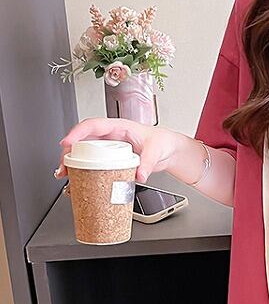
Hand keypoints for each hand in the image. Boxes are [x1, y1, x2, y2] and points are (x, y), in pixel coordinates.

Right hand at [56, 117, 179, 182]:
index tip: (67, 143)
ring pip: (84, 151)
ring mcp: (109, 147)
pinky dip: (83, 170)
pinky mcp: (111, 159)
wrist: (169, 150)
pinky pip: (93, 162)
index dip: (77, 133)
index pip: (93, 125)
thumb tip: (140, 174)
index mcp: (119, 126)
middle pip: (83, 139)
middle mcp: (111, 135)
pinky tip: (77, 178)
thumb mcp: (157, 150)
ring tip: (65, 174)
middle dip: (69, 151)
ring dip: (72, 161)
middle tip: (63, 165)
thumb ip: (148, 162)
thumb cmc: (162, 142)